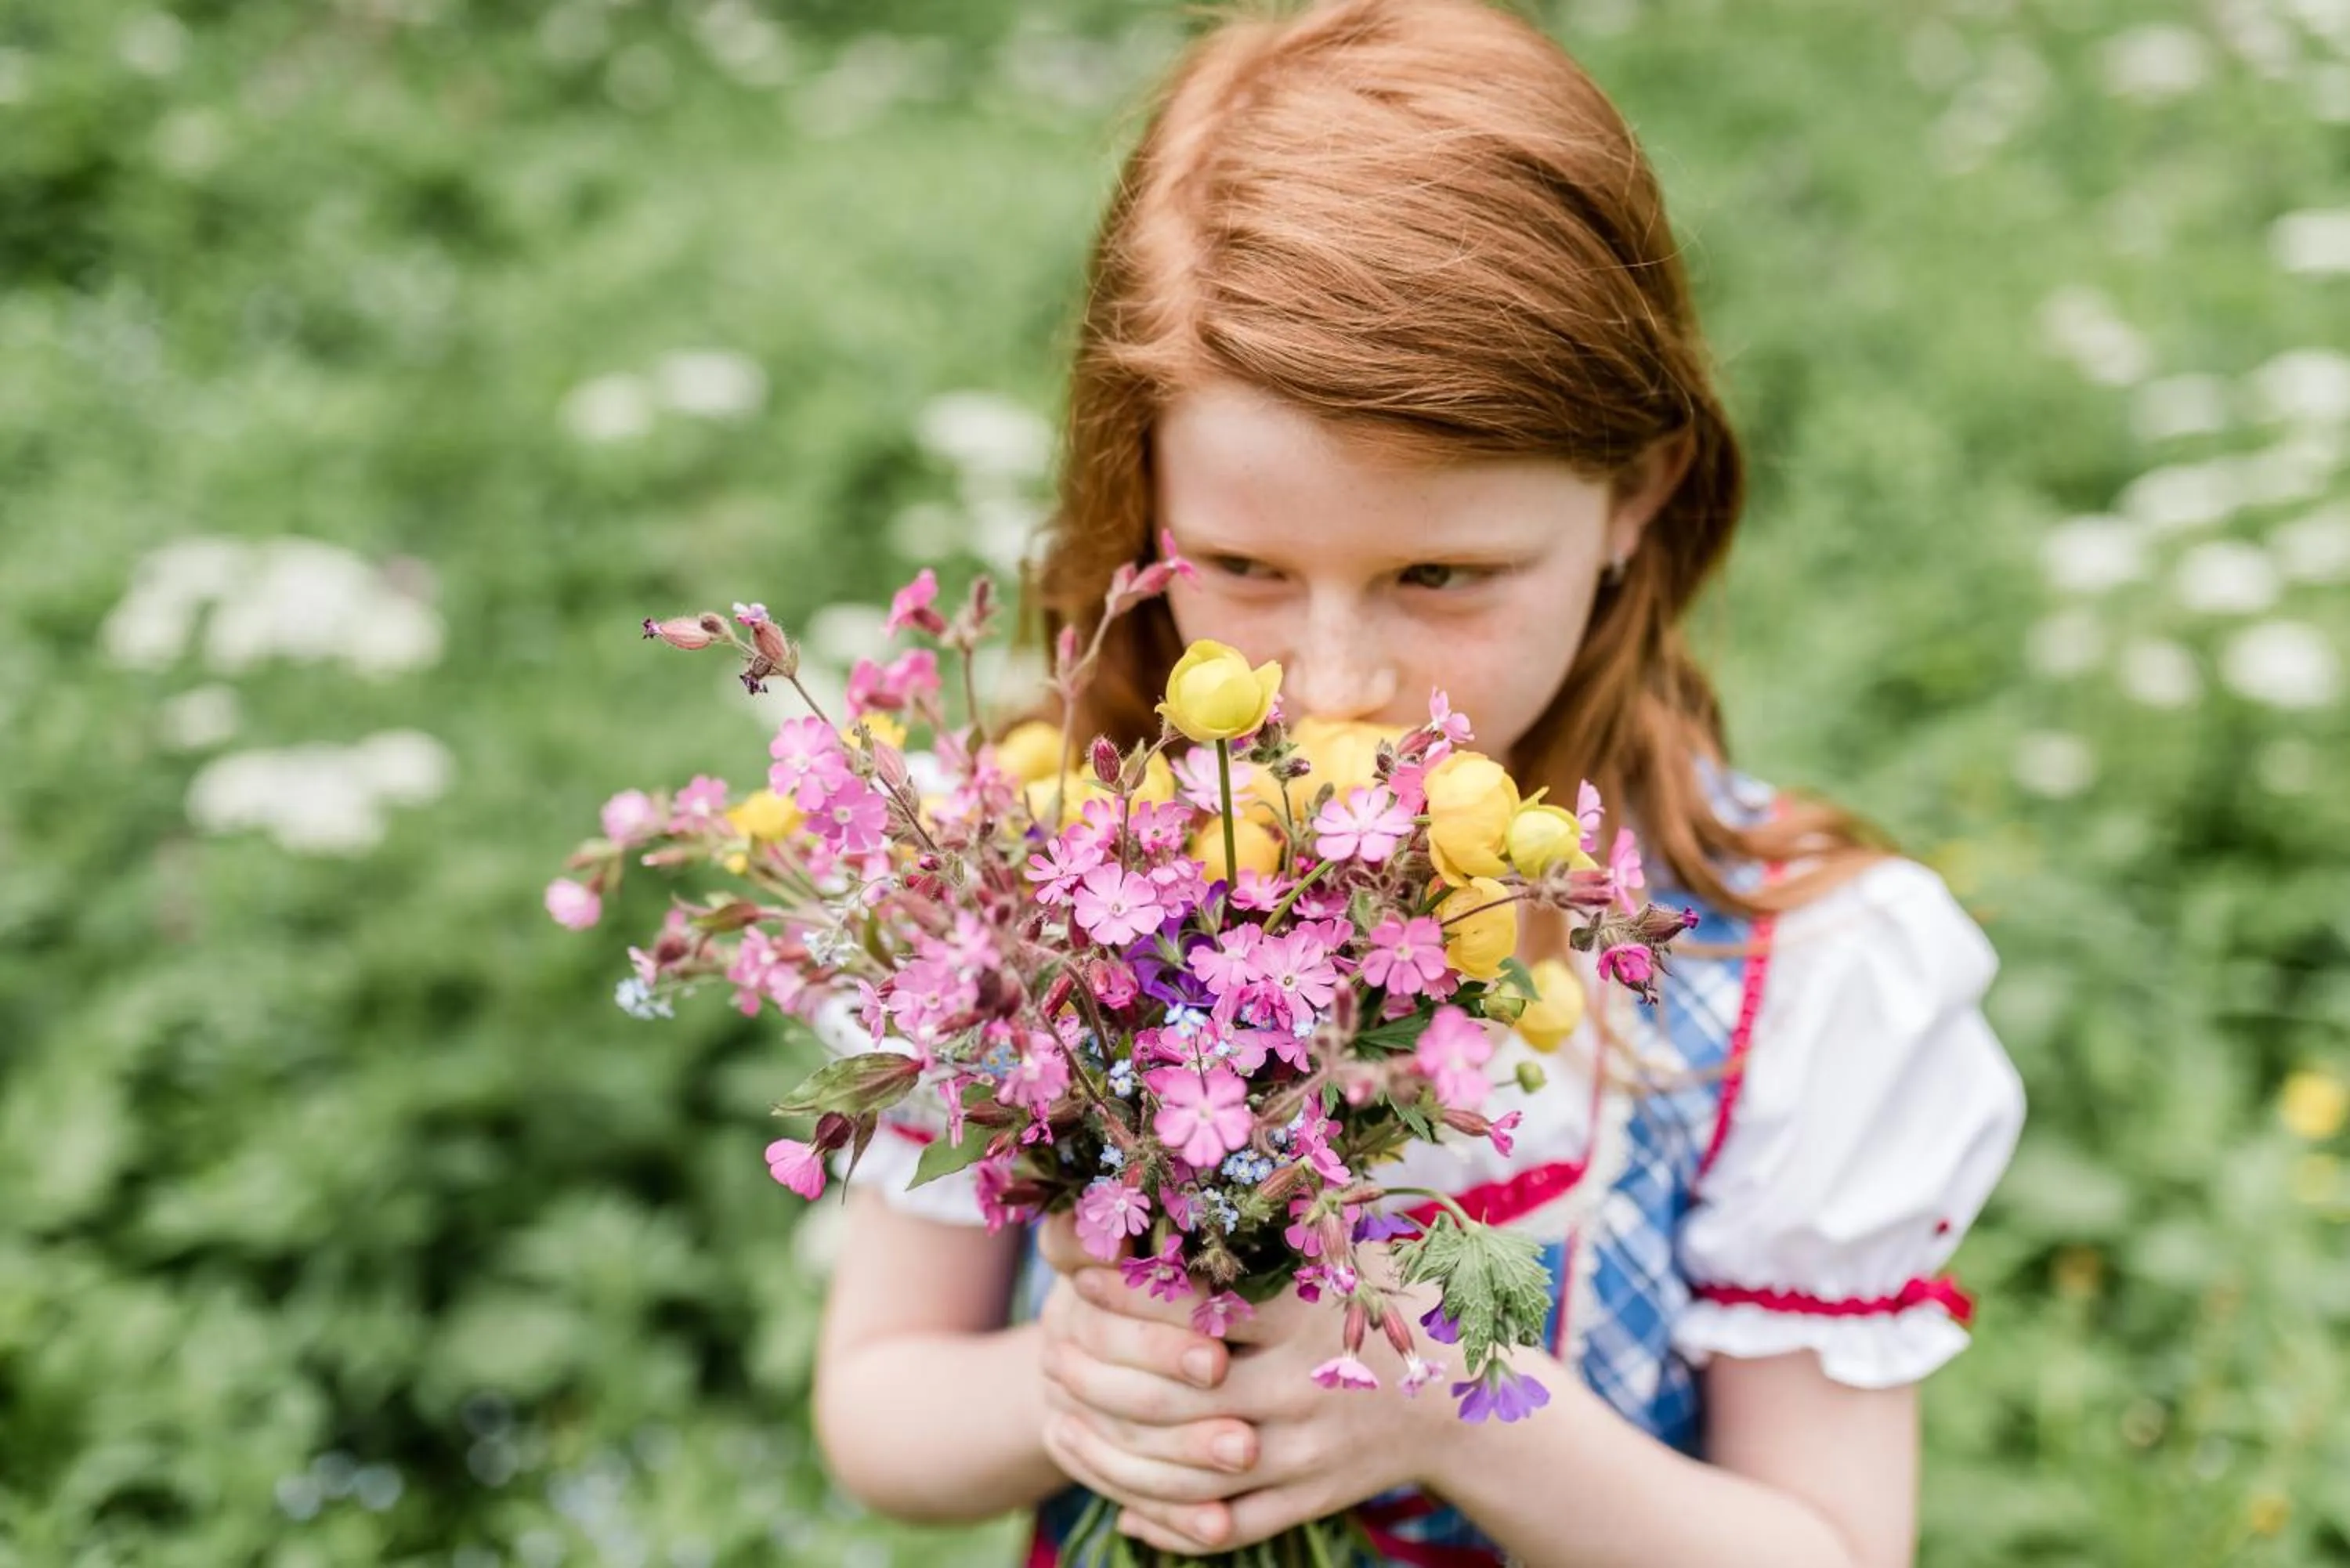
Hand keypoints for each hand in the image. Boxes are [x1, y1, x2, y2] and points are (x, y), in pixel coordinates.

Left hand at [1048, 1226, 1461, 1555]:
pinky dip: (1165, 1519)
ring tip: (1058, 1422)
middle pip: (1174, 1398)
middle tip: (1048, 1349)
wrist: (1462, 1406)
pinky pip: (1223, 1524)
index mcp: (1306, 1320)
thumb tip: (1197, 1162)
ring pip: (1186, 1470)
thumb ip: (1282, 1221)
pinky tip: (1116, 1499)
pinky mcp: (1306, 1502)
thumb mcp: (1345, 1253)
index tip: (1078, 1273)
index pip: (1198, 1307)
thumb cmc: (1390, 1307)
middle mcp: (1302, 1391)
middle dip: (1098, 1375)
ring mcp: (1304, 1456)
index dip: (1129, 1291)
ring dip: (1111, 1452)